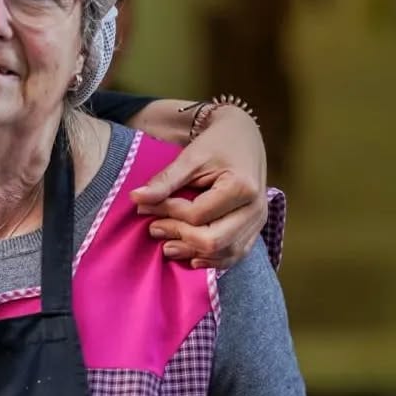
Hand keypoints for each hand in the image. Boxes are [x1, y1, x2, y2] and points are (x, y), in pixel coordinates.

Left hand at [130, 104, 266, 268]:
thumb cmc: (217, 143)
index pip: (198, 214)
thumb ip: (166, 180)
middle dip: (179, 236)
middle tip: (153, 229)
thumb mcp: (190, 156)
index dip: (168, 212)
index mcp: (241, 187)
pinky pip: (237, 254)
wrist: (243, 136)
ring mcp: (259, 222)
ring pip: (227, 253)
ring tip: (167, 246)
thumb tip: (136, 198)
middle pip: (214, 240)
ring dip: (194, 252)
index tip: (144, 206)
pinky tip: (193, 257)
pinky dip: (213, 259)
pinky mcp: (257, 229)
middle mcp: (255, 209)